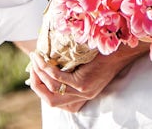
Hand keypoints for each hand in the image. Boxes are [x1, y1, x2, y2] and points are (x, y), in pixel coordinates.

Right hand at [24, 42, 145, 112]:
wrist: (120, 50)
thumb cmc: (102, 53)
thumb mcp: (84, 66)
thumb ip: (70, 71)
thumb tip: (48, 64)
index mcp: (82, 96)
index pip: (56, 101)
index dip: (42, 90)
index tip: (35, 75)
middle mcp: (82, 97)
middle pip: (51, 101)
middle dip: (37, 86)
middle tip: (31, 69)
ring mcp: (83, 91)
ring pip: (52, 89)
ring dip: (39, 74)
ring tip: (34, 59)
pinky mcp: (83, 82)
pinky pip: (58, 78)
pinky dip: (47, 68)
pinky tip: (41, 58)